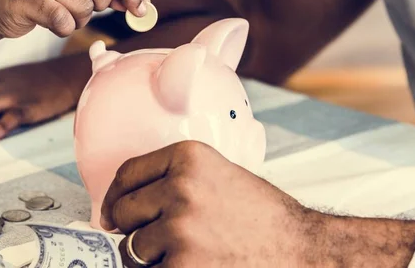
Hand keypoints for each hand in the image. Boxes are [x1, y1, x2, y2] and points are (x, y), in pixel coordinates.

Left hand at [100, 141, 315, 266]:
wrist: (302, 249)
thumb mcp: (219, 174)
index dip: (115, 196)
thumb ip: (174, 179)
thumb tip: (124, 204)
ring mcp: (180, 228)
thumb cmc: (262, 216)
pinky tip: (190, 264)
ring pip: (132, 247)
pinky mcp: (182, 266)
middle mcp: (180, 187)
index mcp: (188, 157)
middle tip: (154, 236)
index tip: (111, 213)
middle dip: (131, 227)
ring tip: (183, 252)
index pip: (127, 174)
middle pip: (123, 211)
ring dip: (148, 256)